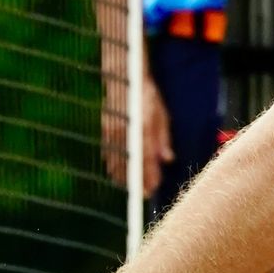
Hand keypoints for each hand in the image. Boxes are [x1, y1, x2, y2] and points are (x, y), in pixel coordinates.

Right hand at [101, 74, 170, 192]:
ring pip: (117, 160)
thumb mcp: (162, 114)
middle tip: (143, 194)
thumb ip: (164, 138)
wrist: (125, 79)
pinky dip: (113, 165)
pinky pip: (109, 152)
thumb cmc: (147, 96)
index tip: (153, 188)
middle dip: (137, 180)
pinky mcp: (105, 129)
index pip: (146, 158)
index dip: (149, 175)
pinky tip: (118, 174)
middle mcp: (126, 131)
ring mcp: (113, 131)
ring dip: (124, 176)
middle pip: (131, 163)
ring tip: (131, 187)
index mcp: (143, 127)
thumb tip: (168, 160)